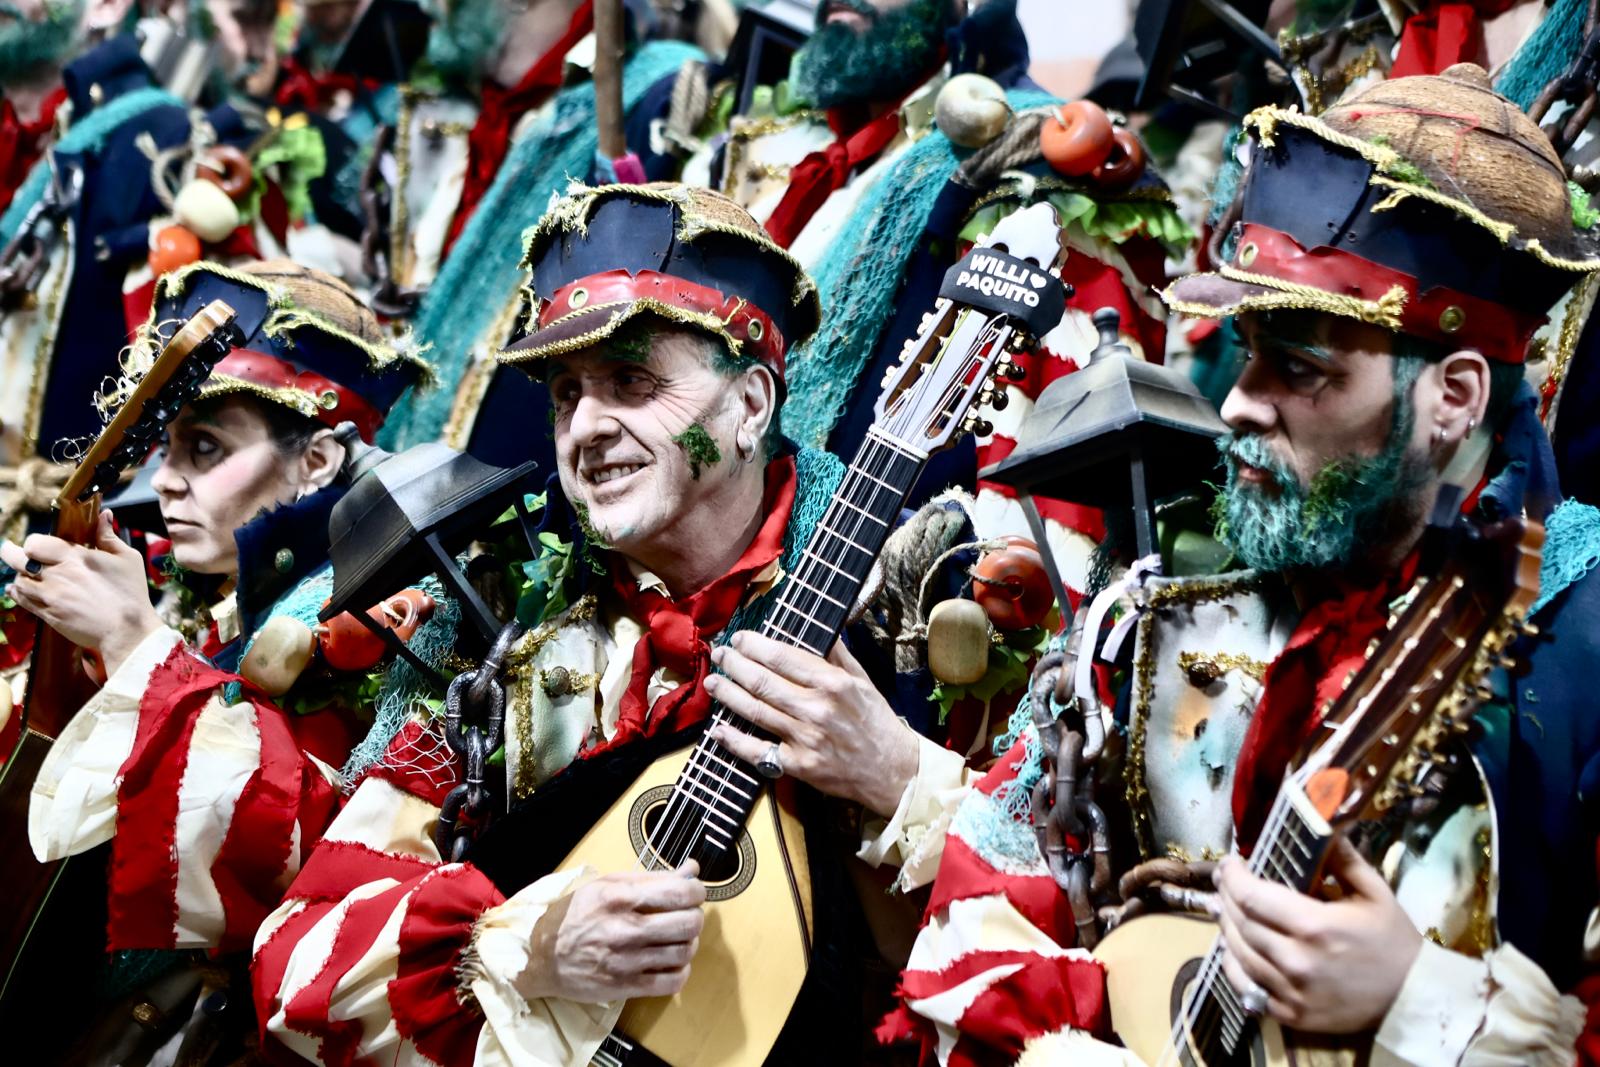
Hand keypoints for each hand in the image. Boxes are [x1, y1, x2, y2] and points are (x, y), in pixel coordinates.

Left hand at [2, 510, 160, 674]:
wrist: (128, 631)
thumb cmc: (131, 593)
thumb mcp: (128, 559)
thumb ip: (109, 537)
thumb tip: (104, 515)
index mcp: (76, 558)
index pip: (35, 543)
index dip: (34, 542)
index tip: (38, 544)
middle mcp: (58, 575)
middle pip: (18, 560)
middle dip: (10, 552)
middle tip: (9, 549)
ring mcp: (51, 596)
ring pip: (18, 581)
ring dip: (18, 575)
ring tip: (23, 573)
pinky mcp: (49, 615)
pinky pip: (22, 601)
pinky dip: (17, 593)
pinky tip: (17, 590)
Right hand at [519, 862, 705, 1003]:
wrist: (541, 958)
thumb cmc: (574, 916)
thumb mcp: (606, 884)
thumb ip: (651, 878)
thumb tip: (692, 870)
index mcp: (619, 898)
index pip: (679, 893)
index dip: (696, 891)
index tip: (694, 893)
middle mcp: (624, 929)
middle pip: (688, 924)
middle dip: (695, 916)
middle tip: (687, 915)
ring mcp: (626, 961)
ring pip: (684, 952)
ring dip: (690, 943)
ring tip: (678, 938)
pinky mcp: (625, 987)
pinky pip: (672, 982)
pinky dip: (681, 971)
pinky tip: (672, 961)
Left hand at [703, 631, 919, 817]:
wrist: (892, 770)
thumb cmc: (876, 723)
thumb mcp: (863, 681)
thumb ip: (837, 655)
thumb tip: (819, 629)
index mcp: (833, 683)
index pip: (783, 657)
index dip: (755, 645)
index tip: (739, 638)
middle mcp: (817, 709)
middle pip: (763, 682)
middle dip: (735, 665)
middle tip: (719, 655)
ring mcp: (806, 739)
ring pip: (756, 711)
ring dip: (728, 694)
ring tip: (712, 682)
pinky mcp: (799, 766)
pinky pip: (759, 751)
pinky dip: (735, 740)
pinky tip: (718, 729)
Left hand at [1213, 836, 1420, 1032]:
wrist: (1410, 997)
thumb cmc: (1392, 940)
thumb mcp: (1374, 891)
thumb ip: (1341, 858)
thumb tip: (1318, 823)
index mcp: (1316, 926)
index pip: (1252, 896)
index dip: (1233, 876)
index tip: (1230, 862)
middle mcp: (1296, 961)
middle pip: (1240, 922)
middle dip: (1227, 895)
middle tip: (1224, 880)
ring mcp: (1291, 992)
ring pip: (1238, 954)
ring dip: (1225, 927)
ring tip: (1225, 907)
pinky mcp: (1289, 1016)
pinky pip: (1245, 988)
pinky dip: (1232, 965)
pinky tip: (1232, 947)